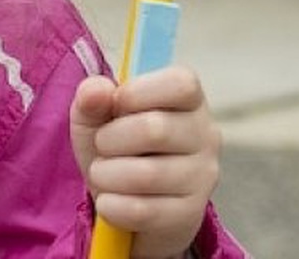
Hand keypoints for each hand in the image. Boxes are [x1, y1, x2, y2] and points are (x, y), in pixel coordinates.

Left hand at [70, 66, 220, 258]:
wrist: (128, 202)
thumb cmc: (117, 146)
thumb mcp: (96, 116)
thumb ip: (92, 97)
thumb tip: (95, 90)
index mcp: (190, 100)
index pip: (181, 84)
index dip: (137, 92)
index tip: (116, 104)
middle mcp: (206, 135)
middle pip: (155, 130)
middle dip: (110, 139)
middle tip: (102, 145)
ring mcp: (203, 177)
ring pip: (147, 175)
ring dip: (106, 174)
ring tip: (102, 173)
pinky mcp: (190, 214)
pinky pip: (142, 211)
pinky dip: (111, 206)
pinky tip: (108, 201)